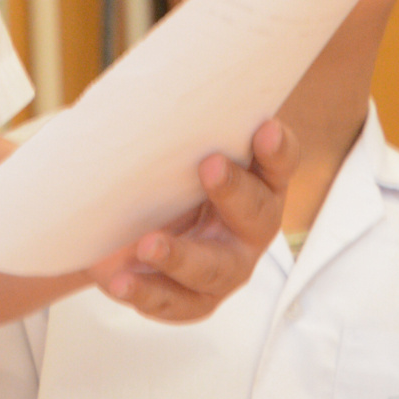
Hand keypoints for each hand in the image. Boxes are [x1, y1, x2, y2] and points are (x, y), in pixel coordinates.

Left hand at [88, 119, 296, 322]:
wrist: (125, 225)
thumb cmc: (162, 171)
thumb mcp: (169, 143)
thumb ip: (171, 122)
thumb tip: (137, 94)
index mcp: (256, 180)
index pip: (278, 163)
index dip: (277, 148)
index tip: (264, 128)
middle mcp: (249, 227)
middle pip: (257, 216)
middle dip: (235, 192)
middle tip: (208, 166)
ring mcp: (224, 268)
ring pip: (215, 269)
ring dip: (182, 256)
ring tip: (148, 244)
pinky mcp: (192, 300)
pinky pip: (175, 303)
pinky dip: (146, 292)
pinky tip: (120, 280)